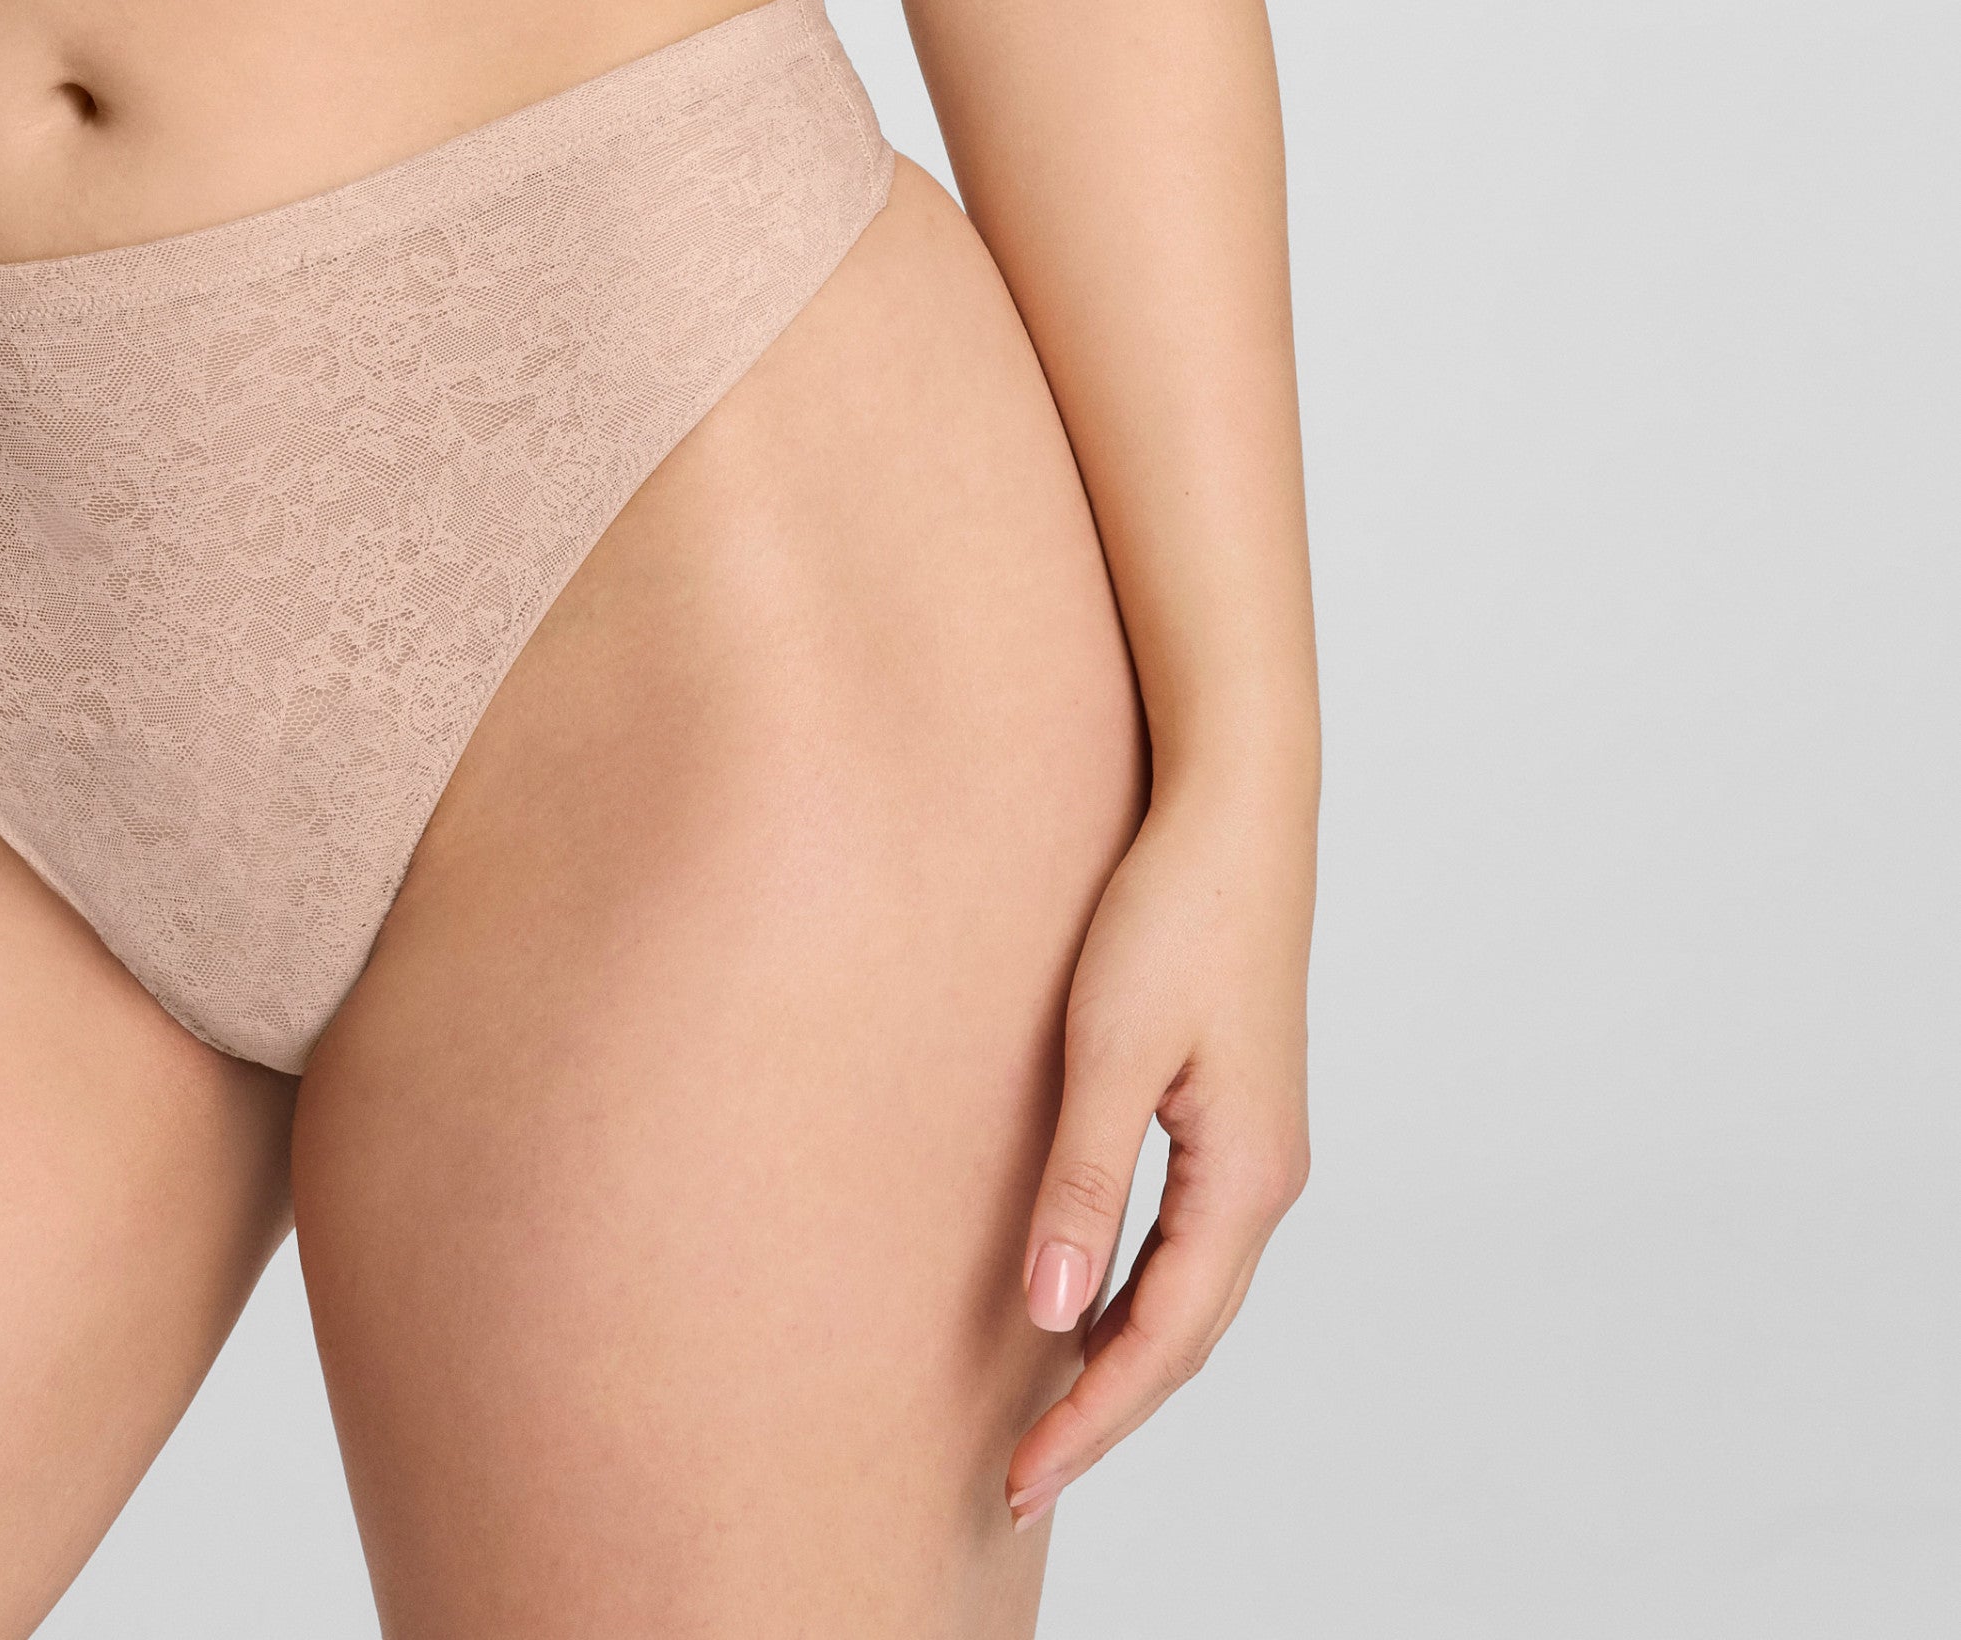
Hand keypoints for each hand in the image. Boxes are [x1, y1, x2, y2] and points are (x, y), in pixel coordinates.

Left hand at [1005, 772, 1313, 1531]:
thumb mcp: (1108, 1047)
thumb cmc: (1171, 910)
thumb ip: (1082, 1182)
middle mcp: (1265, 1180)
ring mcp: (1255, 1148)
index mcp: (1245, 1179)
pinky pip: (1185, 1239)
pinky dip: (1136, 1291)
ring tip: (1044, 1414)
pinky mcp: (1231, 1111)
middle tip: (1018, 1476)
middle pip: (1184, 1335)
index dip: (1091, 1418)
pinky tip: (1081, 1299)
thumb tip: (1048, 1313)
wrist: (1233, 806)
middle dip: (1105, 1410)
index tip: (1021, 1478)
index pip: (1162, 1342)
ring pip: (1188, 1292)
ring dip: (1121, 1355)